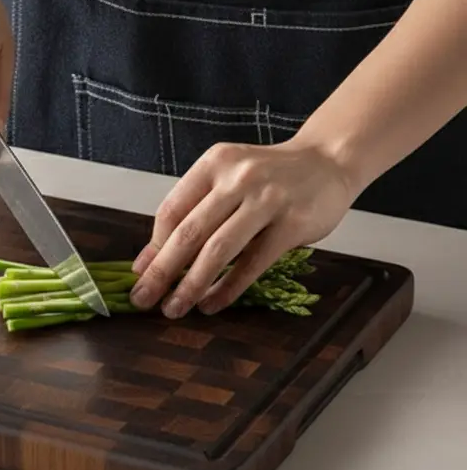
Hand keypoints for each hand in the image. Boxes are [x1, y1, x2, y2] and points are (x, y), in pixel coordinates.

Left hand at [128, 136, 357, 317]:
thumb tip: (148, 260)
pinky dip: (228, 288)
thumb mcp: (226, 181)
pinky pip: (252, 263)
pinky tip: (211, 303)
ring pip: (218, 250)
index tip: (140, 275)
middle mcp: (238, 177)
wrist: (329, 160)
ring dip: (191, 285)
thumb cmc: (269, 176)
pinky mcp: (292, 224)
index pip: (171, 210)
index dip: (153, 247)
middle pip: (189, 232)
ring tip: (174, 308)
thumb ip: (190, 214)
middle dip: (162, 272)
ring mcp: (267, 199)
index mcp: (214, 164)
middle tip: (143, 299)